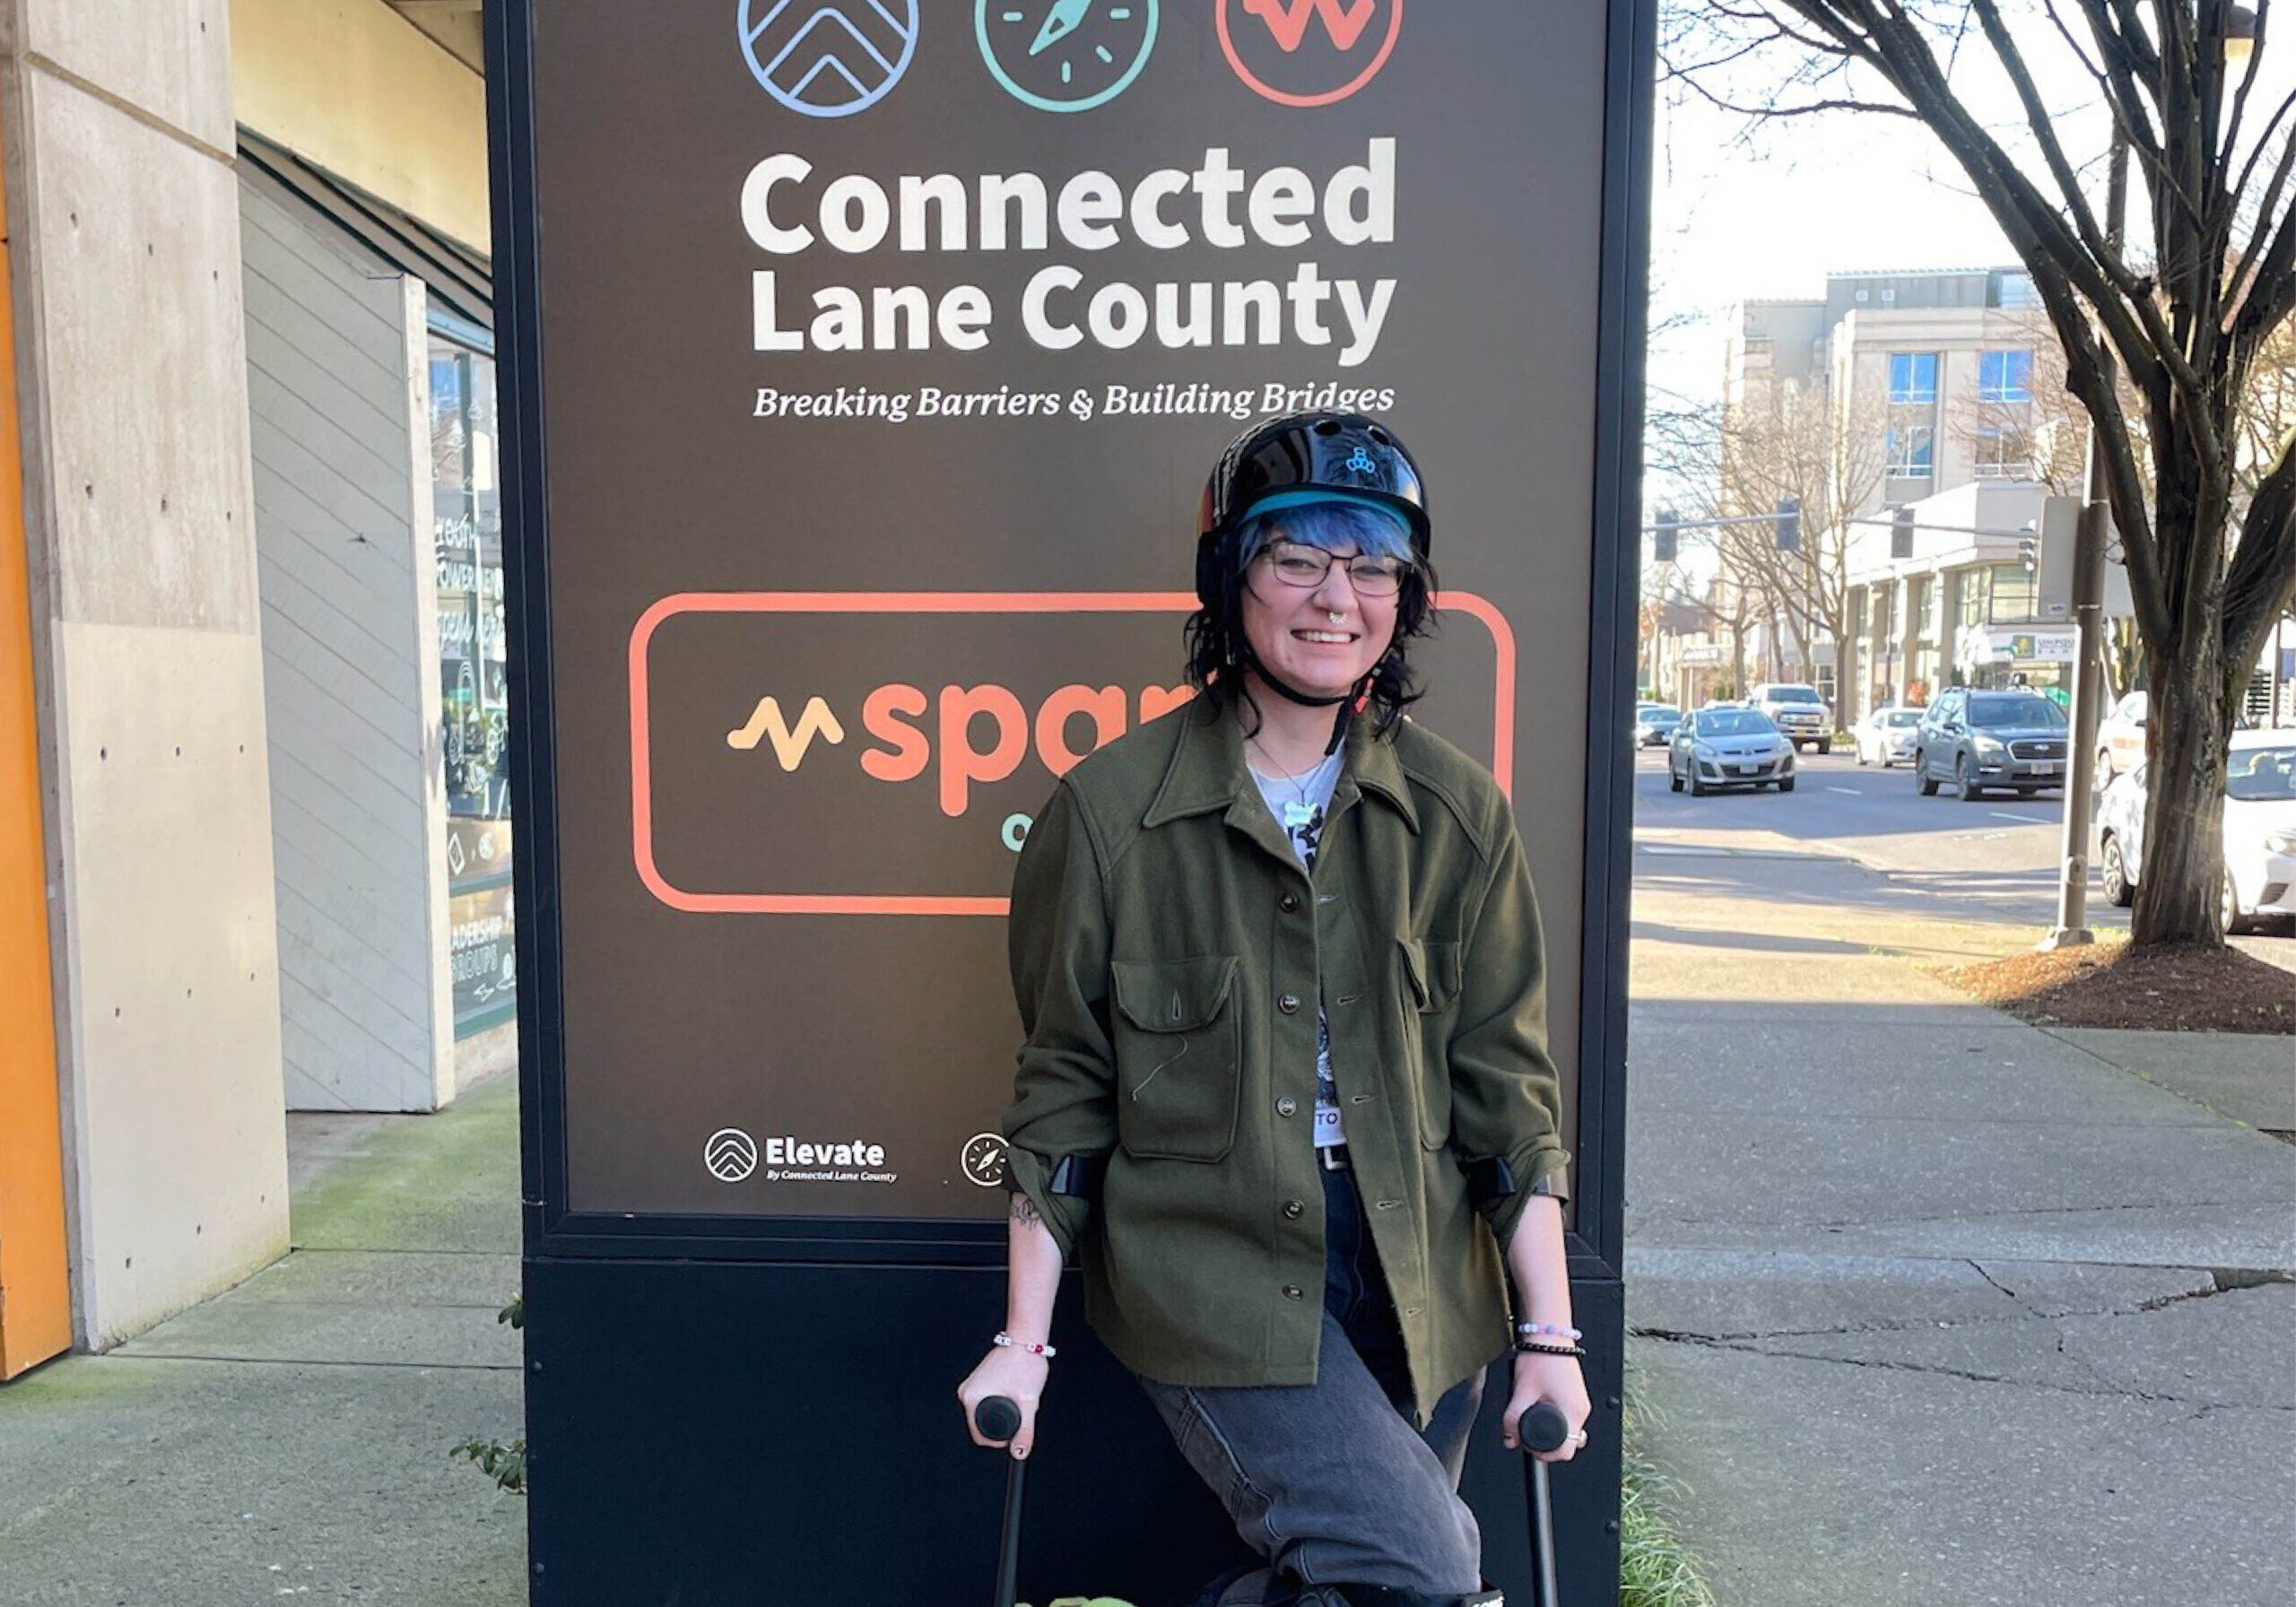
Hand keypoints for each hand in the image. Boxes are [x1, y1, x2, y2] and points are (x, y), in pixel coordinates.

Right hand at [957, 1344, 1049, 1459]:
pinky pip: (989, 1401)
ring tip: (1017, 1394)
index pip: (980, 1436)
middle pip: (983, 1425)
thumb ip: (1025, 1431)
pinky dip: (1003, 1401)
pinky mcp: (979, 1381)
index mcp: (972, 1398)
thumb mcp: (1028, 1401)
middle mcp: (967, 1392)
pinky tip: (1014, 1390)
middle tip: (1020, 1406)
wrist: (1026, 1339)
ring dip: (1004, 1411)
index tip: (1015, 1433)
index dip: (999, 1441)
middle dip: (1004, 1423)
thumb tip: (1020, 1453)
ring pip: (987, 1413)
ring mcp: (972, 1386)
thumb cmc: (1025, 1363)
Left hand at [1502, 1349, 1589, 1462]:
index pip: (1565, 1450)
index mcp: (1572, 1411)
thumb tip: (1509, 1439)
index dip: (1546, 1455)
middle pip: (1567, 1442)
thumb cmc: (1540, 1358)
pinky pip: (1568, 1417)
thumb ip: (1513, 1419)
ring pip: (1568, 1430)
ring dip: (1551, 1430)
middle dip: (1546, 1443)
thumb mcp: (1521, 1391)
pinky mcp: (1577, 1397)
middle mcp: (1581, 1410)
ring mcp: (1582, 1403)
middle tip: (1528, 1432)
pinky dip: (1555, 1419)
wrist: (1549, 1336)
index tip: (1531, 1449)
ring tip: (1534, 1415)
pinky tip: (1542, 1408)